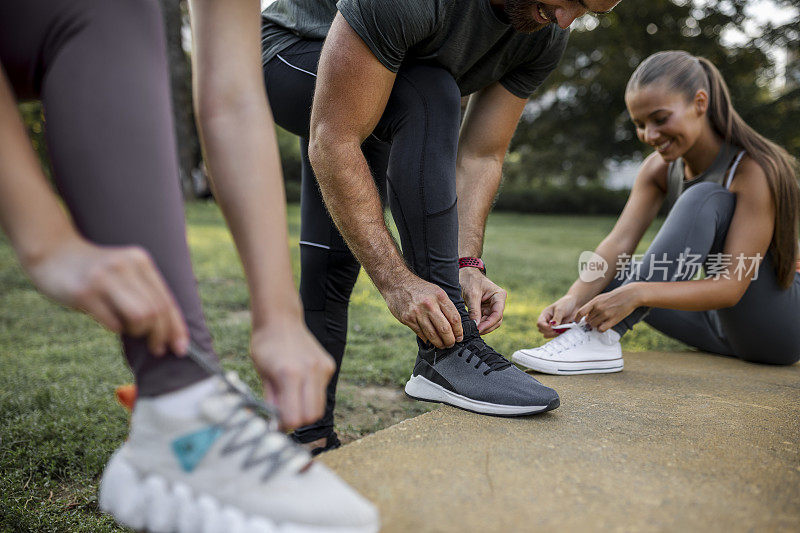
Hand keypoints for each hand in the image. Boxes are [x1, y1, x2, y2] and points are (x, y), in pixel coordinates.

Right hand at [25, 236, 187, 355]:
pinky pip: (113, 323)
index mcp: (140, 261)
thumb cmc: (95, 271)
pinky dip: (116, 329)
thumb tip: (168, 330)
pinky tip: (109, 321)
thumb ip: (144, 292)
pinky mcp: (84, 293)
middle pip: (157, 312)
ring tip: (130, 330)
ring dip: (138, 332)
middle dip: (160, 335)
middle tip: (157, 349)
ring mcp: (104, 279)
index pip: (167, 300)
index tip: (181, 348)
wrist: (52, 253)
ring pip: (141, 318)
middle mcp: (125, 266)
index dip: (177, 327)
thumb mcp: (125, 271)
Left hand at [250, 322, 334, 429]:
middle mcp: (311, 371)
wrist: (280, 320)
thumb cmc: (265, 346)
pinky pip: (322, 390)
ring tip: (291, 397)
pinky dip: (311, 393)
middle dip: (298, 420)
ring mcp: (322, 367)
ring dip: (306, 408)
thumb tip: (276, 425)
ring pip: (320, 405)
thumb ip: (271, 401)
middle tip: (284, 414)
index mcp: (290, 374)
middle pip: (312, 415)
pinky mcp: (329, 365)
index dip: (284, 425)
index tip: (276, 422)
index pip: (294, 417)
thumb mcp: (262, 375)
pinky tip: (300, 381)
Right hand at [382, 272, 463, 348]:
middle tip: (451, 344)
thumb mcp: (436, 291)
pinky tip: (430, 341)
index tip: (459, 337)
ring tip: (442, 345)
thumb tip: (454, 325)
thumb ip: (445, 306)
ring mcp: (417, 313)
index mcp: (440, 296)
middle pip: (445, 329)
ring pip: (432, 335)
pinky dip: (427, 340)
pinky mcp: (407, 319)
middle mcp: (429, 305)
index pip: (454, 318)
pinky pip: (421, 334)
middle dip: (450, 340)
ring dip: (439, 343)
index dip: (459, 331)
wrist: (397, 283)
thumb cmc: (419, 289)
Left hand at [459, 267, 505, 333]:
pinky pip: (484, 320)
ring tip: (472, 330)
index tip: (478, 329)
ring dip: (483, 327)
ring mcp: (492, 307)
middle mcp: (498, 302)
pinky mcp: (485, 310)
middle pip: (496, 320)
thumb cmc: (470, 280)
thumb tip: (475, 325)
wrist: (465, 273)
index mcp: (499, 296)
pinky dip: (479, 324)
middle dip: (486, 327)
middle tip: (474, 332)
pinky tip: (472, 327)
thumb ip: (474, 310)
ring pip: (491, 322)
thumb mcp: (471, 294)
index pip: (497, 314)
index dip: (489, 323)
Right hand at [537, 294, 580, 337]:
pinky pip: (556, 335)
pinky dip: (559, 334)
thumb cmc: (566, 304)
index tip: (551, 327)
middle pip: (542, 330)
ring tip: (561, 329)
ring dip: (554, 334)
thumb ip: (556, 318)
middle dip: (549, 331)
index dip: (544, 327)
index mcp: (545, 315)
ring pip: (548, 334)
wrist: (575, 304)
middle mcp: (547, 321)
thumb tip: (552, 326)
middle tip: (557, 329)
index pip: (539, 323)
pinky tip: (564, 330)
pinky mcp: (558, 330)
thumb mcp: (560, 309)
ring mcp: (553, 326)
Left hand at [576, 284, 641, 331]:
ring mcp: (606, 314)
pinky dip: (601, 329)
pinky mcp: (613, 320)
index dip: (577, 318)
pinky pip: (601, 329)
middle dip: (589, 322)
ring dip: (595, 325)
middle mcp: (599, 308)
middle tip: (594, 321)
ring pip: (593, 325)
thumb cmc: (616, 296)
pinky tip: (604, 326)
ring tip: (600, 322)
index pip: (581, 312)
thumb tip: (586, 315)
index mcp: (595, 301)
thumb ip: (593, 305)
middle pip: (587, 320)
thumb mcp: (601, 297)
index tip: (576, 321)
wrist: (630, 295)